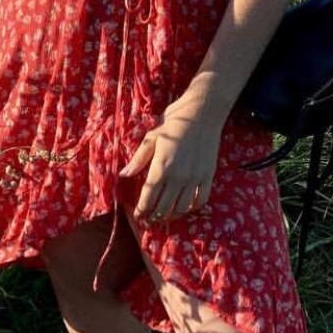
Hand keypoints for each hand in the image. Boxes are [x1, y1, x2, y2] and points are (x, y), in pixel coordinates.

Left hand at [119, 98, 221, 224]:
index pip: (148, 198)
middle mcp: (178, 177)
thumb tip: (124, 174)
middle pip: (163, 208)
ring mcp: (194, 178)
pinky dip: (192, 208)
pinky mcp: (208, 176)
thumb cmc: (173, 123)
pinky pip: (200, 200)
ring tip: (165, 214)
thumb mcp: (152, 138)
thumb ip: (138, 159)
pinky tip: (185, 206)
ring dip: (172, 215)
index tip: (138, 215)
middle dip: (154, 216)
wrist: (202, 113)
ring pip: (181, 208)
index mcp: (161, 167)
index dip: (141, 210)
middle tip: (149, 219)